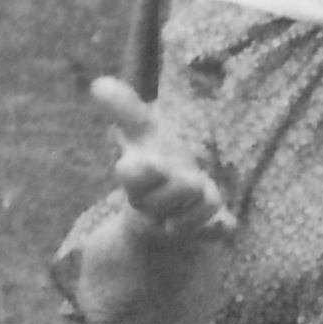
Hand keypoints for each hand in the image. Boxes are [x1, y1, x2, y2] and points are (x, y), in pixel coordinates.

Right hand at [85, 75, 233, 241]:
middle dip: (185, 183)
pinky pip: (220, 233)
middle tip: (193, 179)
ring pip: (201, 211)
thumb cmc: (156, 168)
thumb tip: (99, 83)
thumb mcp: (143, 138)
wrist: (164, 224)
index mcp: (135, 181)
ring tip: (205, 193)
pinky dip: (223, 227)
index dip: (144, 171)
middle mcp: (152, 208)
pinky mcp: (203, 239)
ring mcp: (177, 228)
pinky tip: (223, 223)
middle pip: (173, 193)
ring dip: (209, 200)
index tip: (153, 162)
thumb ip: (126, 112)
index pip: (132, 176)